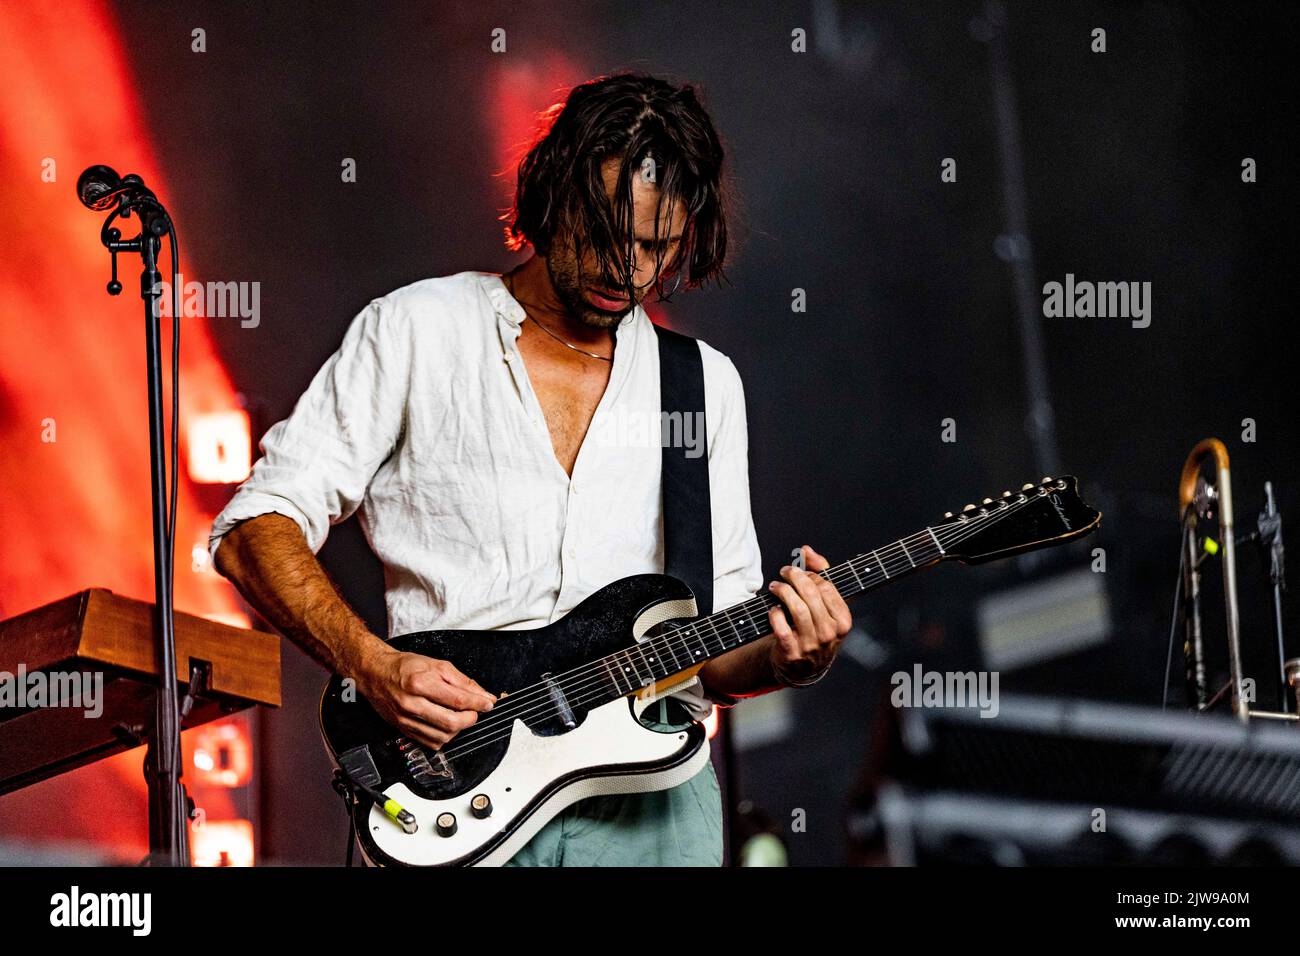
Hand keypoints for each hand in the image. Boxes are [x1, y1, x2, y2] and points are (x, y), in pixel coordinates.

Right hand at [356, 648, 496, 749]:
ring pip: (442, 736)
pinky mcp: (403, 729)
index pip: (457, 699)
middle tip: (475, 712)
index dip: (477, 704)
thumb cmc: (404, 667)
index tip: (488, 704)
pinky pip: (430, 743)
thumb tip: (482, 695)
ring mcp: (406, 719)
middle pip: (451, 722)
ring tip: (461, 717)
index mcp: (421, 683)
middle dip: (470, 719)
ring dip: (458, 729)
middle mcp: (412, 703)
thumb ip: (462, 681)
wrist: (375, 673)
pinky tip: (447, 726)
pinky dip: (444, 737)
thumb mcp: (437, 665)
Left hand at [766, 545, 851, 684]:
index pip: (827, 588)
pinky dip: (775, 614)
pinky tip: (773, 609)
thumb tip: (807, 550)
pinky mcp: (792, 653)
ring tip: (775, 587)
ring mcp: (812, 645)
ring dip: (783, 592)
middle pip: (811, 595)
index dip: (810, 575)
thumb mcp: (826, 605)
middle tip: (785, 572)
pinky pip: (781, 628)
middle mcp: (830, 633)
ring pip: (797, 609)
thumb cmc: (816, 629)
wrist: (804, 668)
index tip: (800, 571)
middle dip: (795, 577)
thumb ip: (820, 573)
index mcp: (843, 621)